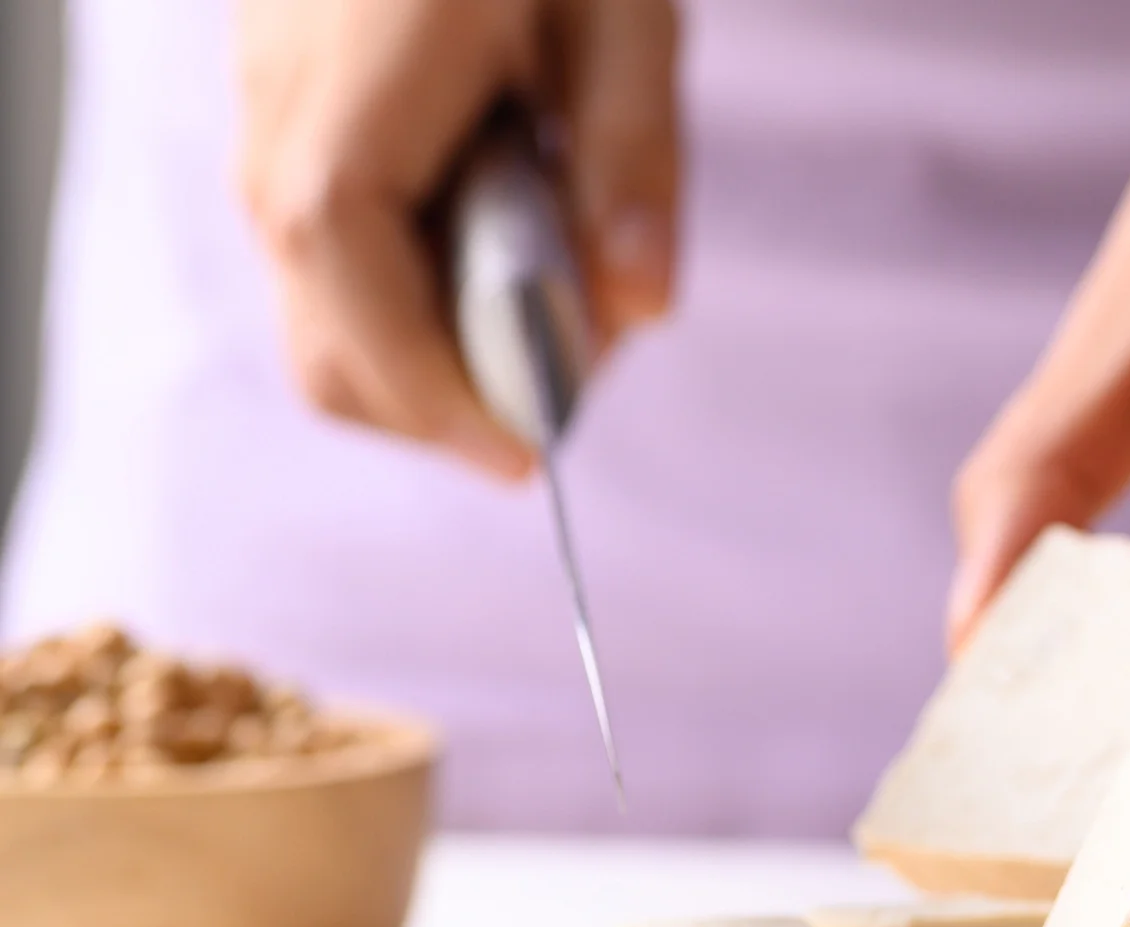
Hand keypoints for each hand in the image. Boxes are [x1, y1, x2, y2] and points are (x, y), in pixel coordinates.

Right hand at [236, 0, 679, 478]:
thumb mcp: (623, 11)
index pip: (358, 309)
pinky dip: (419, 287)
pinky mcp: (283, 123)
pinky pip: (334, 257)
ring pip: (326, 316)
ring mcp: (265, 129)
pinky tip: (509, 214)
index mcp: (353, 108)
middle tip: (582, 354)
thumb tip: (640, 309)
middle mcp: (279, 135)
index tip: (533, 455)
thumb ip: (634, 157)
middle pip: (330, 350)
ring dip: (441, 346)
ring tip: (558, 264)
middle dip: (453, 398)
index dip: (441, 403)